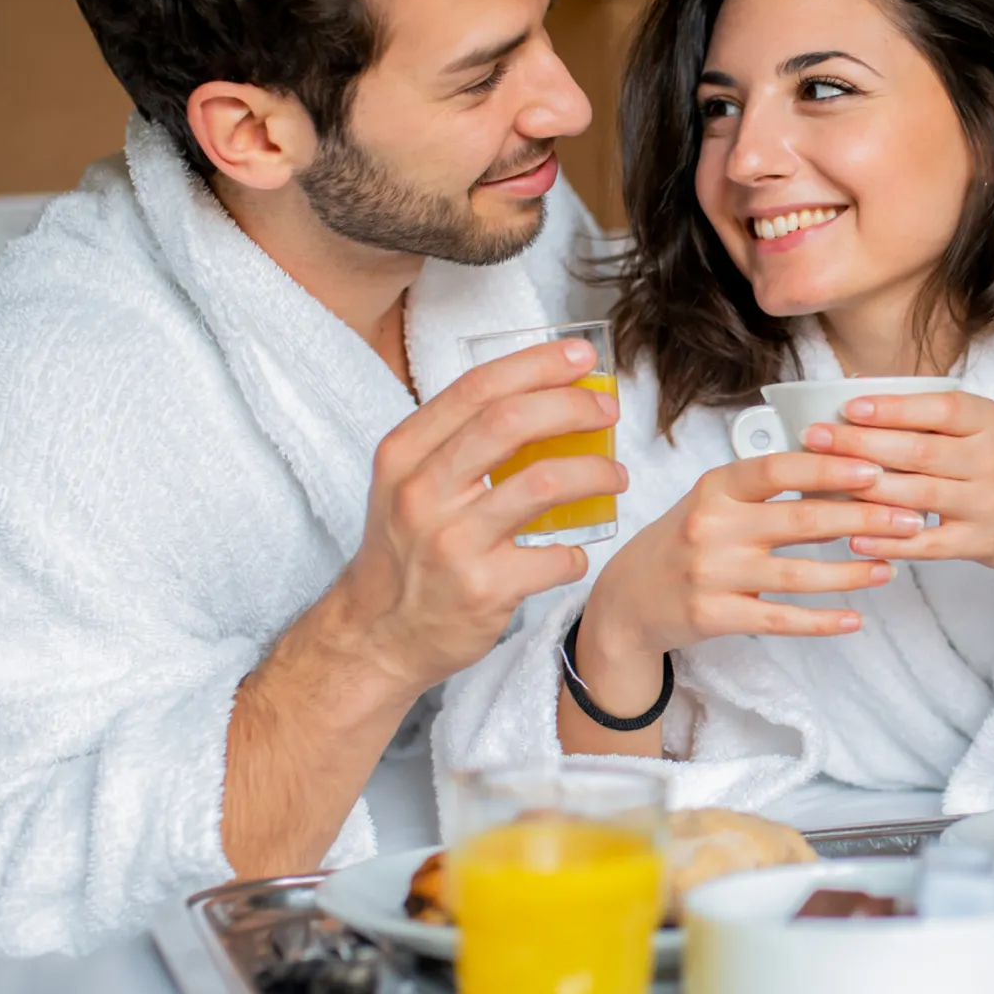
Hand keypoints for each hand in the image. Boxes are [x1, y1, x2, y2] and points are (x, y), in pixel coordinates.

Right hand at [328, 337, 626, 702]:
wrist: (377, 635)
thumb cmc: (406, 550)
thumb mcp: (408, 482)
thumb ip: (458, 441)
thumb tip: (542, 395)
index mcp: (404, 454)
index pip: (477, 388)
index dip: (537, 364)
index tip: (582, 359)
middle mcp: (422, 492)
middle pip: (511, 422)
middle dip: (573, 406)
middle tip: (607, 410)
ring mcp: (453, 543)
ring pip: (545, 483)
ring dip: (595, 473)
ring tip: (615, 476)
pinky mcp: (484, 590)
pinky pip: (557, 556)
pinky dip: (578, 552)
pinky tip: (575, 552)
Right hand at [581, 452, 923, 667]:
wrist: (627, 601)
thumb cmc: (683, 541)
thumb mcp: (711, 501)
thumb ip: (763, 485)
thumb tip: (838, 461)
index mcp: (714, 487)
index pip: (777, 468)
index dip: (828, 467)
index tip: (875, 468)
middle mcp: (711, 526)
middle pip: (800, 519)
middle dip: (863, 518)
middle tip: (909, 518)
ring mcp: (711, 574)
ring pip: (798, 574)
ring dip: (852, 572)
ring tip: (891, 566)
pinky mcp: (713, 616)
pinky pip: (779, 619)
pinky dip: (821, 621)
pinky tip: (854, 619)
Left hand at [800, 389, 993, 576]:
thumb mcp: (983, 425)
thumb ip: (929, 411)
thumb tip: (855, 387)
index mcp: (990, 422)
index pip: (940, 410)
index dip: (894, 410)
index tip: (850, 408)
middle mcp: (992, 461)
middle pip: (919, 452)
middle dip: (861, 445)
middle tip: (817, 438)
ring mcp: (986, 504)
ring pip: (918, 496)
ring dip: (866, 490)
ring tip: (822, 481)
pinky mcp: (979, 542)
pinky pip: (928, 544)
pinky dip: (889, 541)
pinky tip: (854, 536)